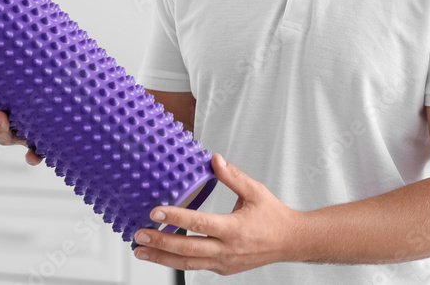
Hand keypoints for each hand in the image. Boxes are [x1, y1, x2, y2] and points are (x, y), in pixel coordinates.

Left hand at [132, 153, 302, 274]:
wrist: (291, 242)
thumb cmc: (274, 217)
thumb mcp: (255, 191)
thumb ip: (232, 176)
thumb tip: (214, 160)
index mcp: (234, 228)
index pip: (198, 223)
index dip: (175, 218)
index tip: (155, 212)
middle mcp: (227, 249)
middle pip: (186, 249)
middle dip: (159, 242)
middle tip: (139, 234)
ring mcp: (224, 263)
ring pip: (188, 263)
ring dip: (161, 257)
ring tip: (141, 250)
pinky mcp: (224, 269)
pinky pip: (196, 266)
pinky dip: (177, 261)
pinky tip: (163, 255)